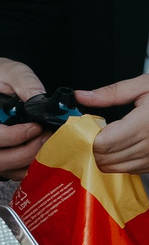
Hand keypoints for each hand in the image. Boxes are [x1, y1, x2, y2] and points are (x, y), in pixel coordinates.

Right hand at [0, 58, 46, 178]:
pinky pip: (13, 172)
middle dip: (29, 150)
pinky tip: (44, 152)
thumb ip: (24, 83)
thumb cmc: (1, 76)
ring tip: (48, 142)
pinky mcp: (1, 159)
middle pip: (0, 160)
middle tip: (48, 136)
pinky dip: (30, 166)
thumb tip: (39, 98)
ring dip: (32, 160)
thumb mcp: (11, 72)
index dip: (16, 136)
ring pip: (7, 169)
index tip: (36, 127)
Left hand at [80, 75, 148, 173]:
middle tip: (99, 130)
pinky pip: (130, 171)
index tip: (92, 122)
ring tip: (112, 138)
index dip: (89, 134)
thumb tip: (82, 96)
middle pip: (104, 158)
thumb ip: (112, 92)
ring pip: (114, 168)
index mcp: (145, 123)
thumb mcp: (148, 83)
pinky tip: (125, 146)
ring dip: (106, 156)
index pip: (101, 143)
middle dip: (94, 146)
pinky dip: (120, 162)